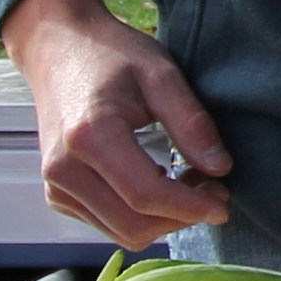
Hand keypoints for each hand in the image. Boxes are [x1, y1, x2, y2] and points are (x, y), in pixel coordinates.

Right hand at [6, 0, 229, 242]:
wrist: (58, 48)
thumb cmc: (111, 55)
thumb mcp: (160, 74)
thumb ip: (191, 122)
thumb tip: (221, 169)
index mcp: (90, 135)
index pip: (146, 195)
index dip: (191, 207)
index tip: (224, 203)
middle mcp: (64, 169)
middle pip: (133, 225)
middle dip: (181, 217)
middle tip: (212, 190)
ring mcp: (56, 185)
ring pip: (121, 232)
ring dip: (162, 220)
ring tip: (188, 184)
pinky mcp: (57, 194)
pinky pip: (105, 224)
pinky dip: (139, 216)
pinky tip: (157, 183)